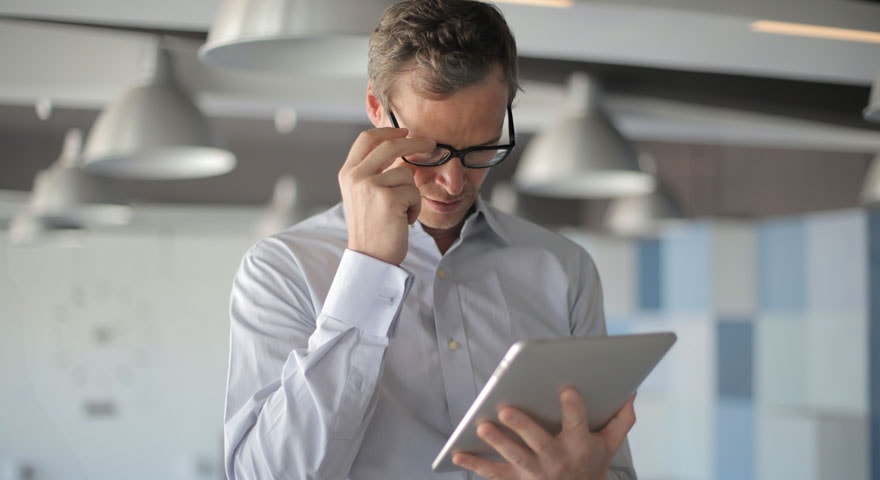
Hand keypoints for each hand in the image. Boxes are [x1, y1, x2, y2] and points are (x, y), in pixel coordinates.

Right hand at [338, 127, 434, 264]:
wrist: (370, 257)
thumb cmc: (372, 228)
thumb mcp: (364, 195)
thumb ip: (374, 172)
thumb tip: (401, 148)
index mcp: (347, 173)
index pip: (367, 139)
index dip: (388, 131)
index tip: (406, 131)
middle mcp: (355, 176)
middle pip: (390, 146)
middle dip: (415, 142)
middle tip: (431, 143)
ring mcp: (370, 185)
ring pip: (406, 173)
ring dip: (411, 193)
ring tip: (401, 211)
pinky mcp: (388, 198)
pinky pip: (414, 192)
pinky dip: (414, 207)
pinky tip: (403, 220)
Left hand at [453, 388, 635, 479]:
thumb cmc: (590, 466)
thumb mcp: (609, 446)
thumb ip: (620, 420)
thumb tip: (630, 392)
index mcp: (579, 445)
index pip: (577, 422)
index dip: (572, 406)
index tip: (566, 388)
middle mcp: (556, 459)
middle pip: (538, 441)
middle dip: (522, 425)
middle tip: (505, 409)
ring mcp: (535, 472)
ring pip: (514, 456)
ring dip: (497, 441)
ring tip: (482, 425)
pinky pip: (494, 474)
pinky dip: (475, 464)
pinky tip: (457, 453)